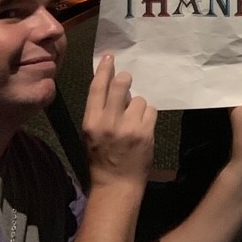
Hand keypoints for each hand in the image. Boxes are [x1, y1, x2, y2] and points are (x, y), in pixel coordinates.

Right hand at [83, 54, 155, 190]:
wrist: (116, 184)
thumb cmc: (102, 158)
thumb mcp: (91, 133)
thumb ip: (100, 110)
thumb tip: (114, 85)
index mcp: (91, 121)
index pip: (97, 88)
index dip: (104, 69)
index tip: (110, 57)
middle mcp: (108, 122)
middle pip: (120, 85)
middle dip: (125, 79)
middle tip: (127, 79)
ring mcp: (128, 127)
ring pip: (139, 99)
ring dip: (138, 106)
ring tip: (134, 120)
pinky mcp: (145, 133)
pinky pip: (151, 111)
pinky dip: (148, 116)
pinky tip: (143, 127)